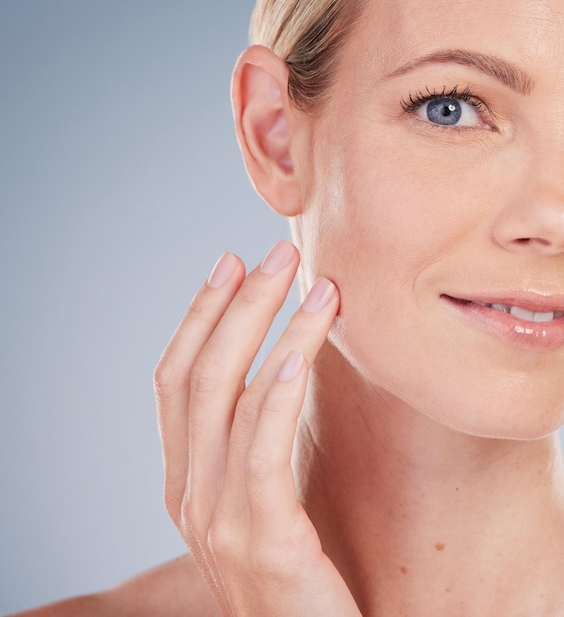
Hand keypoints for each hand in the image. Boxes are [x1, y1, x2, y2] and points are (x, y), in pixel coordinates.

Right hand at [154, 241, 361, 615]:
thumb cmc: (293, 571)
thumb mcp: (255, 503)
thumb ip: (248, 447)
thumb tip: (275, 367)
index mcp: (183, 481)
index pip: (174, 381)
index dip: (198, 317)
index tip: (229, 265)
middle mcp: (188, 494)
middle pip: (199, 375)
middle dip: (235, 305)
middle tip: (273, 254)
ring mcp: (218, 518)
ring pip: (231, 398)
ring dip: (273, 331)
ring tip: (315, 285)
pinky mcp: (263, 538)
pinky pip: (263, 448)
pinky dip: (279, 391)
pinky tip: (303, 350)